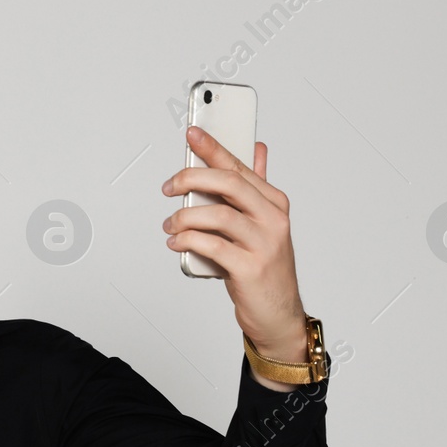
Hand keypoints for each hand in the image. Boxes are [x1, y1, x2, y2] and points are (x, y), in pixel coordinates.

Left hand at [161, 126, 306, 362]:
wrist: (278, 314)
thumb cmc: (264, 267)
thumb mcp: (263, 223)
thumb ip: (256, 187)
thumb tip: (256, 149)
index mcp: (274, 203)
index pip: (240, 166)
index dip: (213, 148)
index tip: (192, 133)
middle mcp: (272, 219)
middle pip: (228, 184)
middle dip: (191, 178)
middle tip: (169, 186)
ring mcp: (263, 244)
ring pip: (217, 215)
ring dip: (184, 216)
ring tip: (170, 224)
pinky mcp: (250, 268)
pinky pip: (212, 246)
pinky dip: (188, 241)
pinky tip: (175, 242)